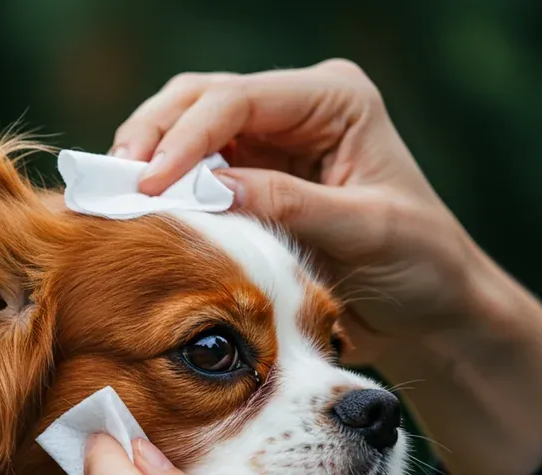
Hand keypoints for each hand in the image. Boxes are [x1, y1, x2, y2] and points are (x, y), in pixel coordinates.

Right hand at [111, 59, 541, 474]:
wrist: (428, 309)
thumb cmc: (418, 265)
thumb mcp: (364, 232)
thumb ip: (289, 205)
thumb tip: (209, 192)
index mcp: (334, 100)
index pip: (239, 99)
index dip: (185, 138)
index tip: (148, 184)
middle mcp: (294, 108)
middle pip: (197, 99)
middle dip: (150, 137)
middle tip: (113, 184)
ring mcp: (266, 140)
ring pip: (181, 127)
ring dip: (144, 158)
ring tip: (114, 197)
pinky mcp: (246, 177)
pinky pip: (187, 171)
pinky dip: (158, 187)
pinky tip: (136, 211)